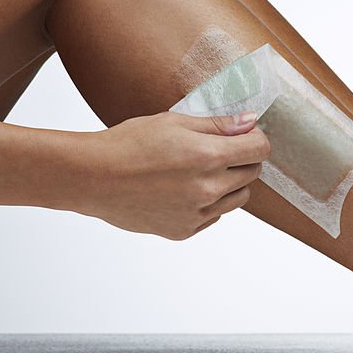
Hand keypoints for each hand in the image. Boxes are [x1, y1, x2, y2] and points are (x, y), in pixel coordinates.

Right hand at [74, 111, 269, 239]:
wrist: (92, 177)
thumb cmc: (129, 143)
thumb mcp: (174, 121)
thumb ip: (218, 124)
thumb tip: (250, 123)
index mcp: (208, 157)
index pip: (259, 150)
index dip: (254, 138)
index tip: (243, 134)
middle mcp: (208, 189)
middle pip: (251, 174)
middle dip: (242, 158)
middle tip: (217, 148)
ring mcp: (196, 214)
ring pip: (237, 199)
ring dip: (229, 182)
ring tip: (199, 170)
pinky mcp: (183, 231)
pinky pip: (213, 217)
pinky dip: (208, 203)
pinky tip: (183, 189)